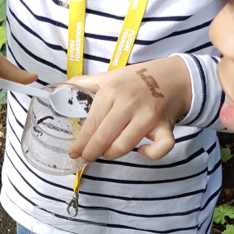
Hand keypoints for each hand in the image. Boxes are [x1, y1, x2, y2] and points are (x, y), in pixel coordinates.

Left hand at [67, 57, 191, 161]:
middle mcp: (129, 104)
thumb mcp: (108, 77)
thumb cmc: (137, 79)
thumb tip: (60, 88)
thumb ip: (84, 84)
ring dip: (112, 154)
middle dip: (91, 152)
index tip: (74, 152)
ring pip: (125, 145)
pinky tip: (142, 151)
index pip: (91, 124)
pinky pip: (161, 147)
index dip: (80, 142)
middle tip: (86, 157)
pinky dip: (151, 154)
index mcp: (112, 92)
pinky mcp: (166, 126)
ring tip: (107, 153)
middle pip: (104, 137)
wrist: (173, 76)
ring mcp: (148, 116)